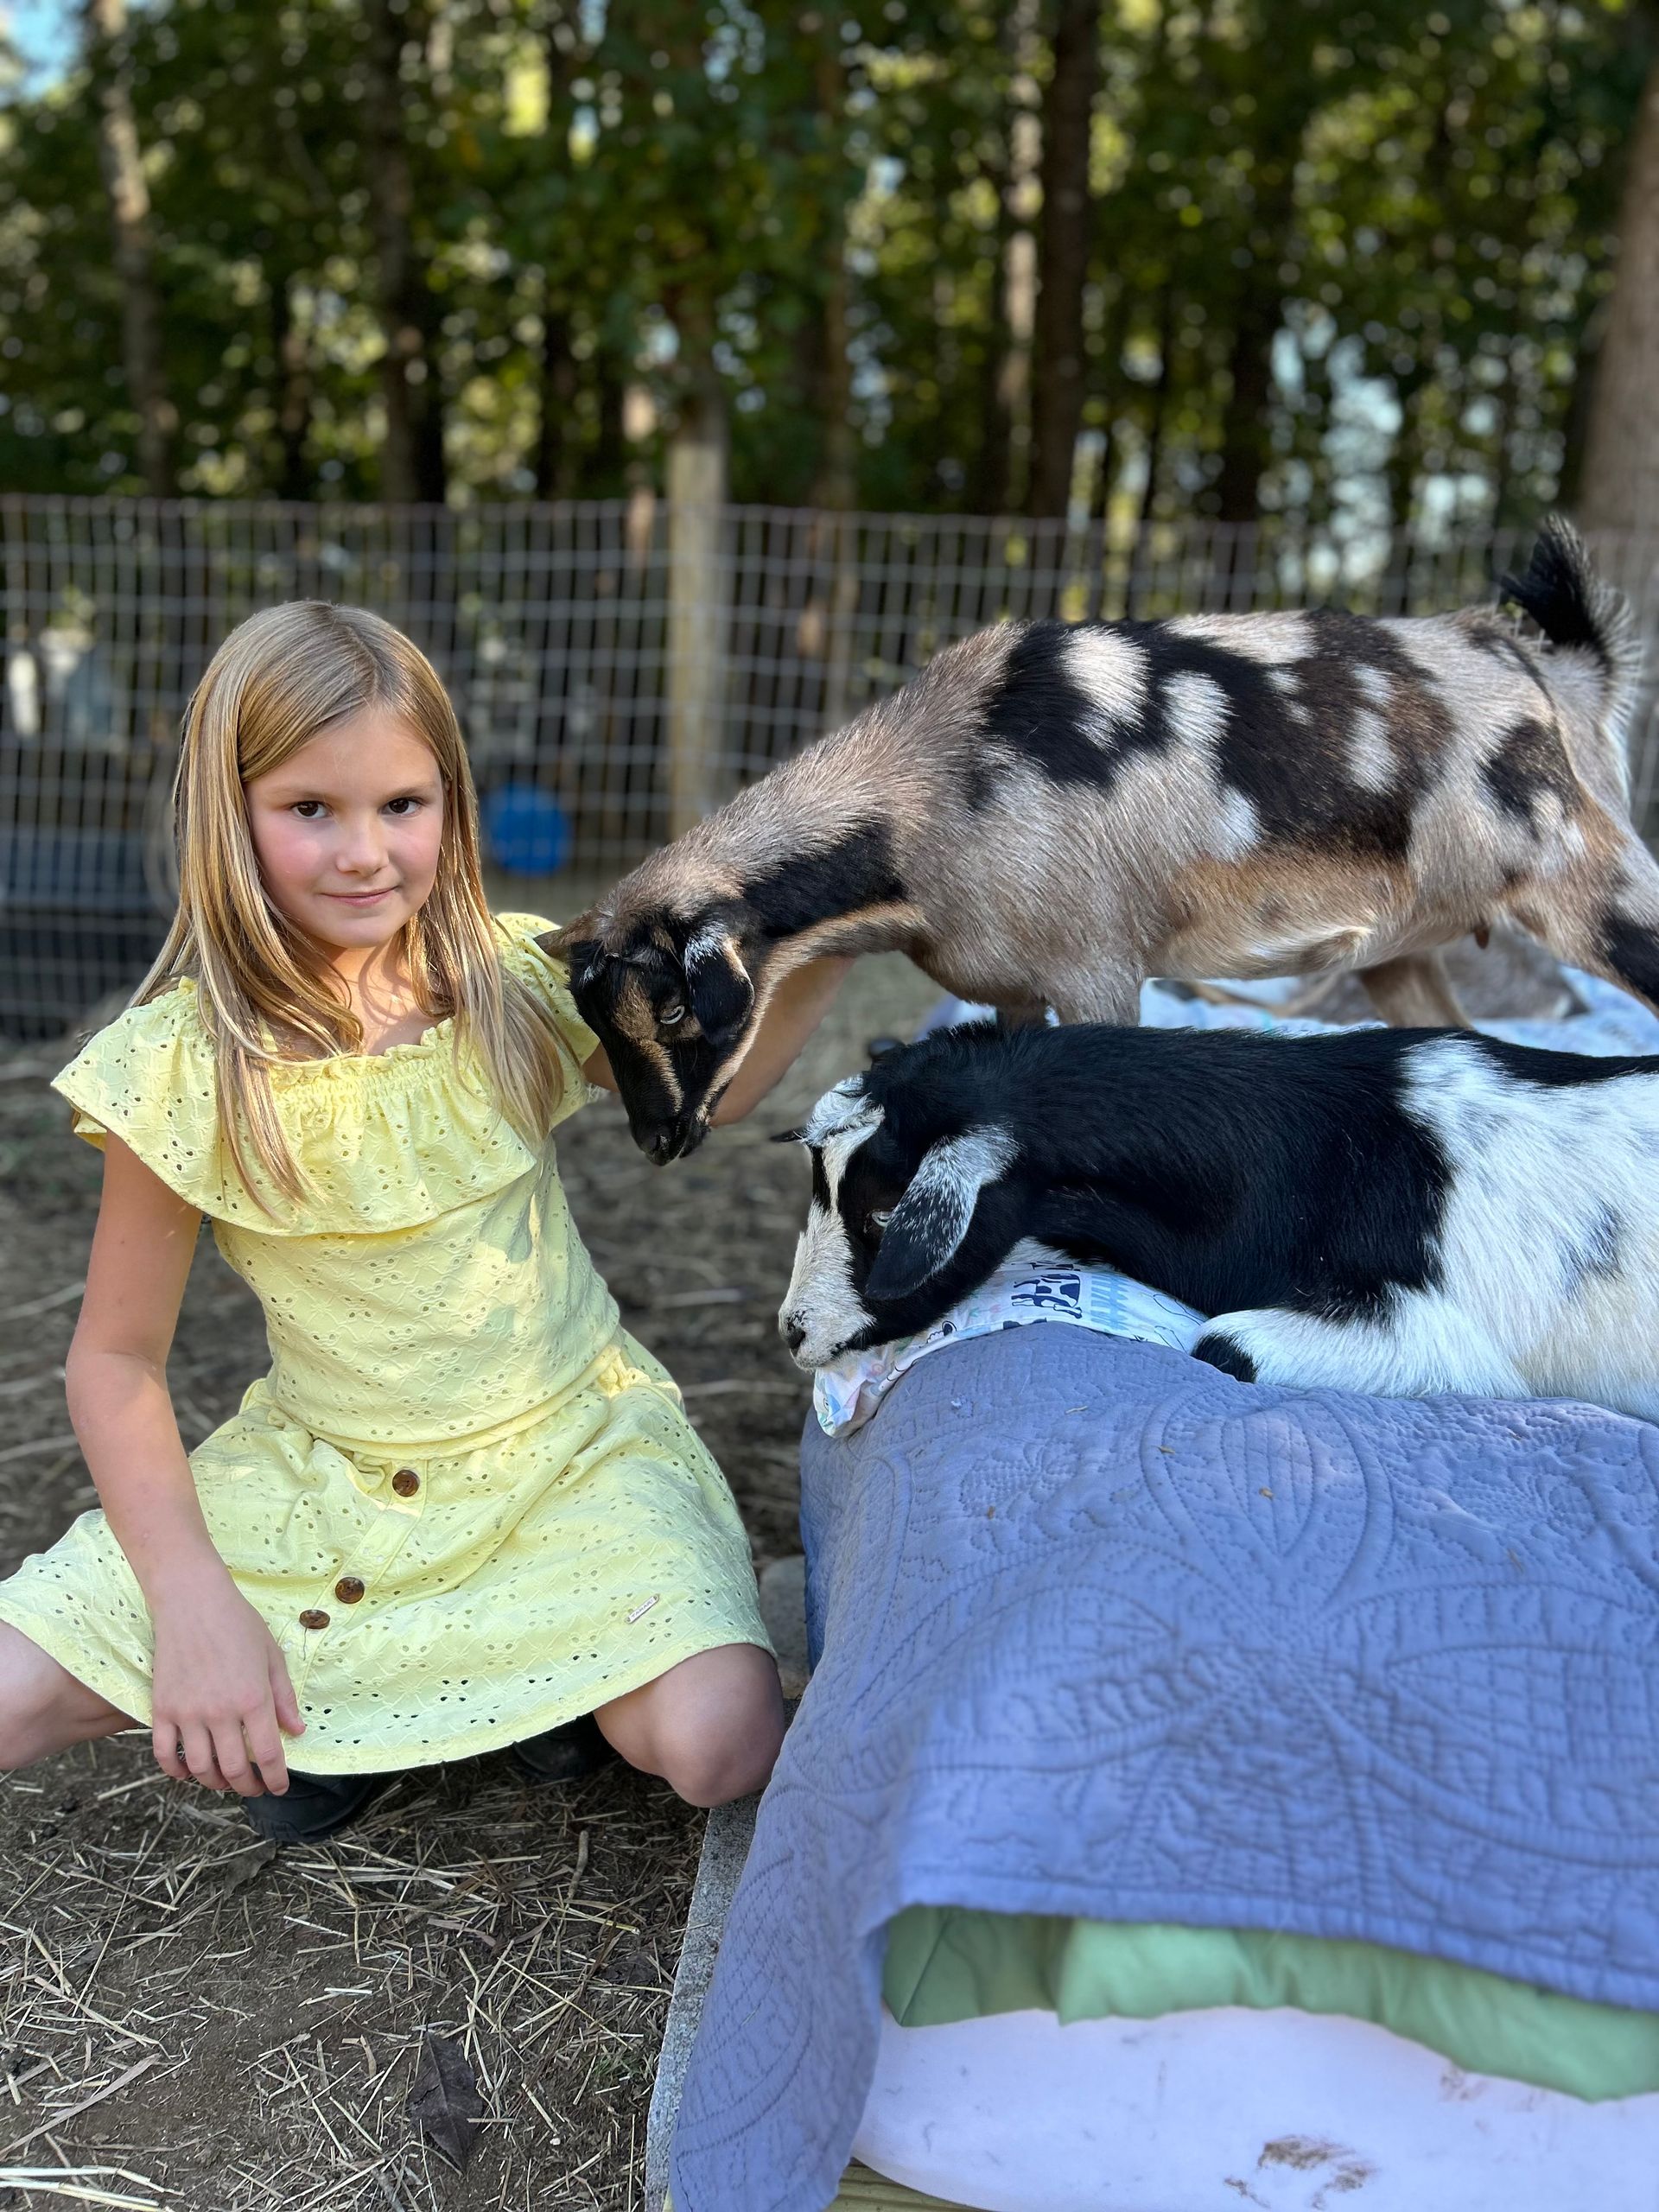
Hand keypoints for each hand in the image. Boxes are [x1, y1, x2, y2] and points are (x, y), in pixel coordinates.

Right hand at [149, 1574, 304, 1794]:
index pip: (267, 1754)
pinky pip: (164, 1754)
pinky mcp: (161, 1708)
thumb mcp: (272, 1656)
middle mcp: (220, 1711)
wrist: (192, 1600)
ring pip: (199, 1768)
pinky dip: (175, 1771)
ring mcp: (187, 1712)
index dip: (275, 1778)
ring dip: (214, 1783)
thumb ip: (284, 1697)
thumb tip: (295, 1731)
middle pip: (234, 1768)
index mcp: (253, 1698)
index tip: (279, 1787)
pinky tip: (188, 1772)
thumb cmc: (238, 1623)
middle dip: (247, 1786)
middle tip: (254, 1788)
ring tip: (225, 1781)